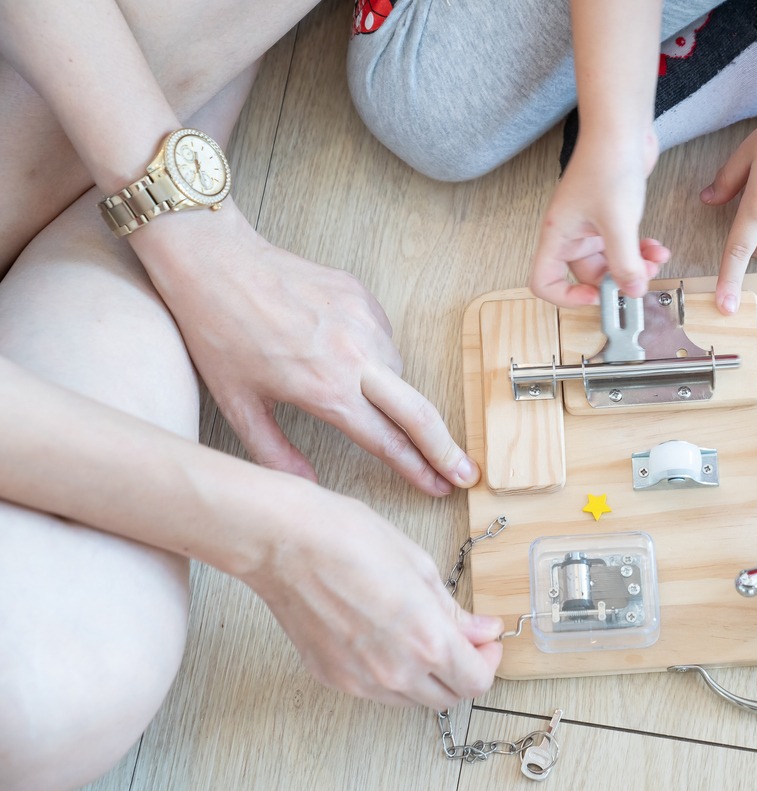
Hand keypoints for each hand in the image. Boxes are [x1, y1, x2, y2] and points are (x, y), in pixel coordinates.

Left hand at [132, 203, 478, 495]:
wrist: (215, 260)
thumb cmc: (218, 331)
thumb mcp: (239, 405)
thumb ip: (275, 454)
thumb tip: (305, 488)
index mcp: (326, 390)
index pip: (386, 441)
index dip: (416, 470)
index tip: (437, 487)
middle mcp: (355, 356)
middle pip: (419, 412)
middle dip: (446, 448)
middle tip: (466, 472)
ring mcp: (363, 322)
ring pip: (399, 373)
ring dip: (394, 396)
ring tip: (357, 394)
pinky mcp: (362, 296)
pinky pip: (384, 339)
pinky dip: (375, 357)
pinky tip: (345, 356)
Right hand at [241, 481, 502, 707]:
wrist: (284, 542)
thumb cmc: (349, 539)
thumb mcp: (419, 565)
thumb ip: (454, 610)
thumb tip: (483, 630)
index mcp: (427, 640)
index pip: (477, 682)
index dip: (489, 663)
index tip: (486, 642)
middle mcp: (395, 671)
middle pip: (448, 698)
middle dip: (463, 672)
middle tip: (462, 642)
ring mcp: (360, 681)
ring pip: (412, 700)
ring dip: (428, 678)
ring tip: (422, 637)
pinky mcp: (332, 678)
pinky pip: (376, 691)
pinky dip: (392, 675)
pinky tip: (386, 639)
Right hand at [530, 128, 669, 306]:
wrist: (621, 127)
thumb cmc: (608, 163)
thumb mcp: (618, 223)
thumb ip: (624, 263)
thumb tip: (631, 291)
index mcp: (558, 235)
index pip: (544, 281)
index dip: (567, 297)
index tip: (596, 297)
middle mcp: (571, 233)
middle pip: (587, 275)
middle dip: (617, 279)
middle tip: (642, 277)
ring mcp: (590, 224)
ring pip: (610, 261)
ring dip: (634, 265)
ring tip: (656, 259)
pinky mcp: (610, 215)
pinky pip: (622, 245)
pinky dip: (639, 250)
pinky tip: (656, 246)